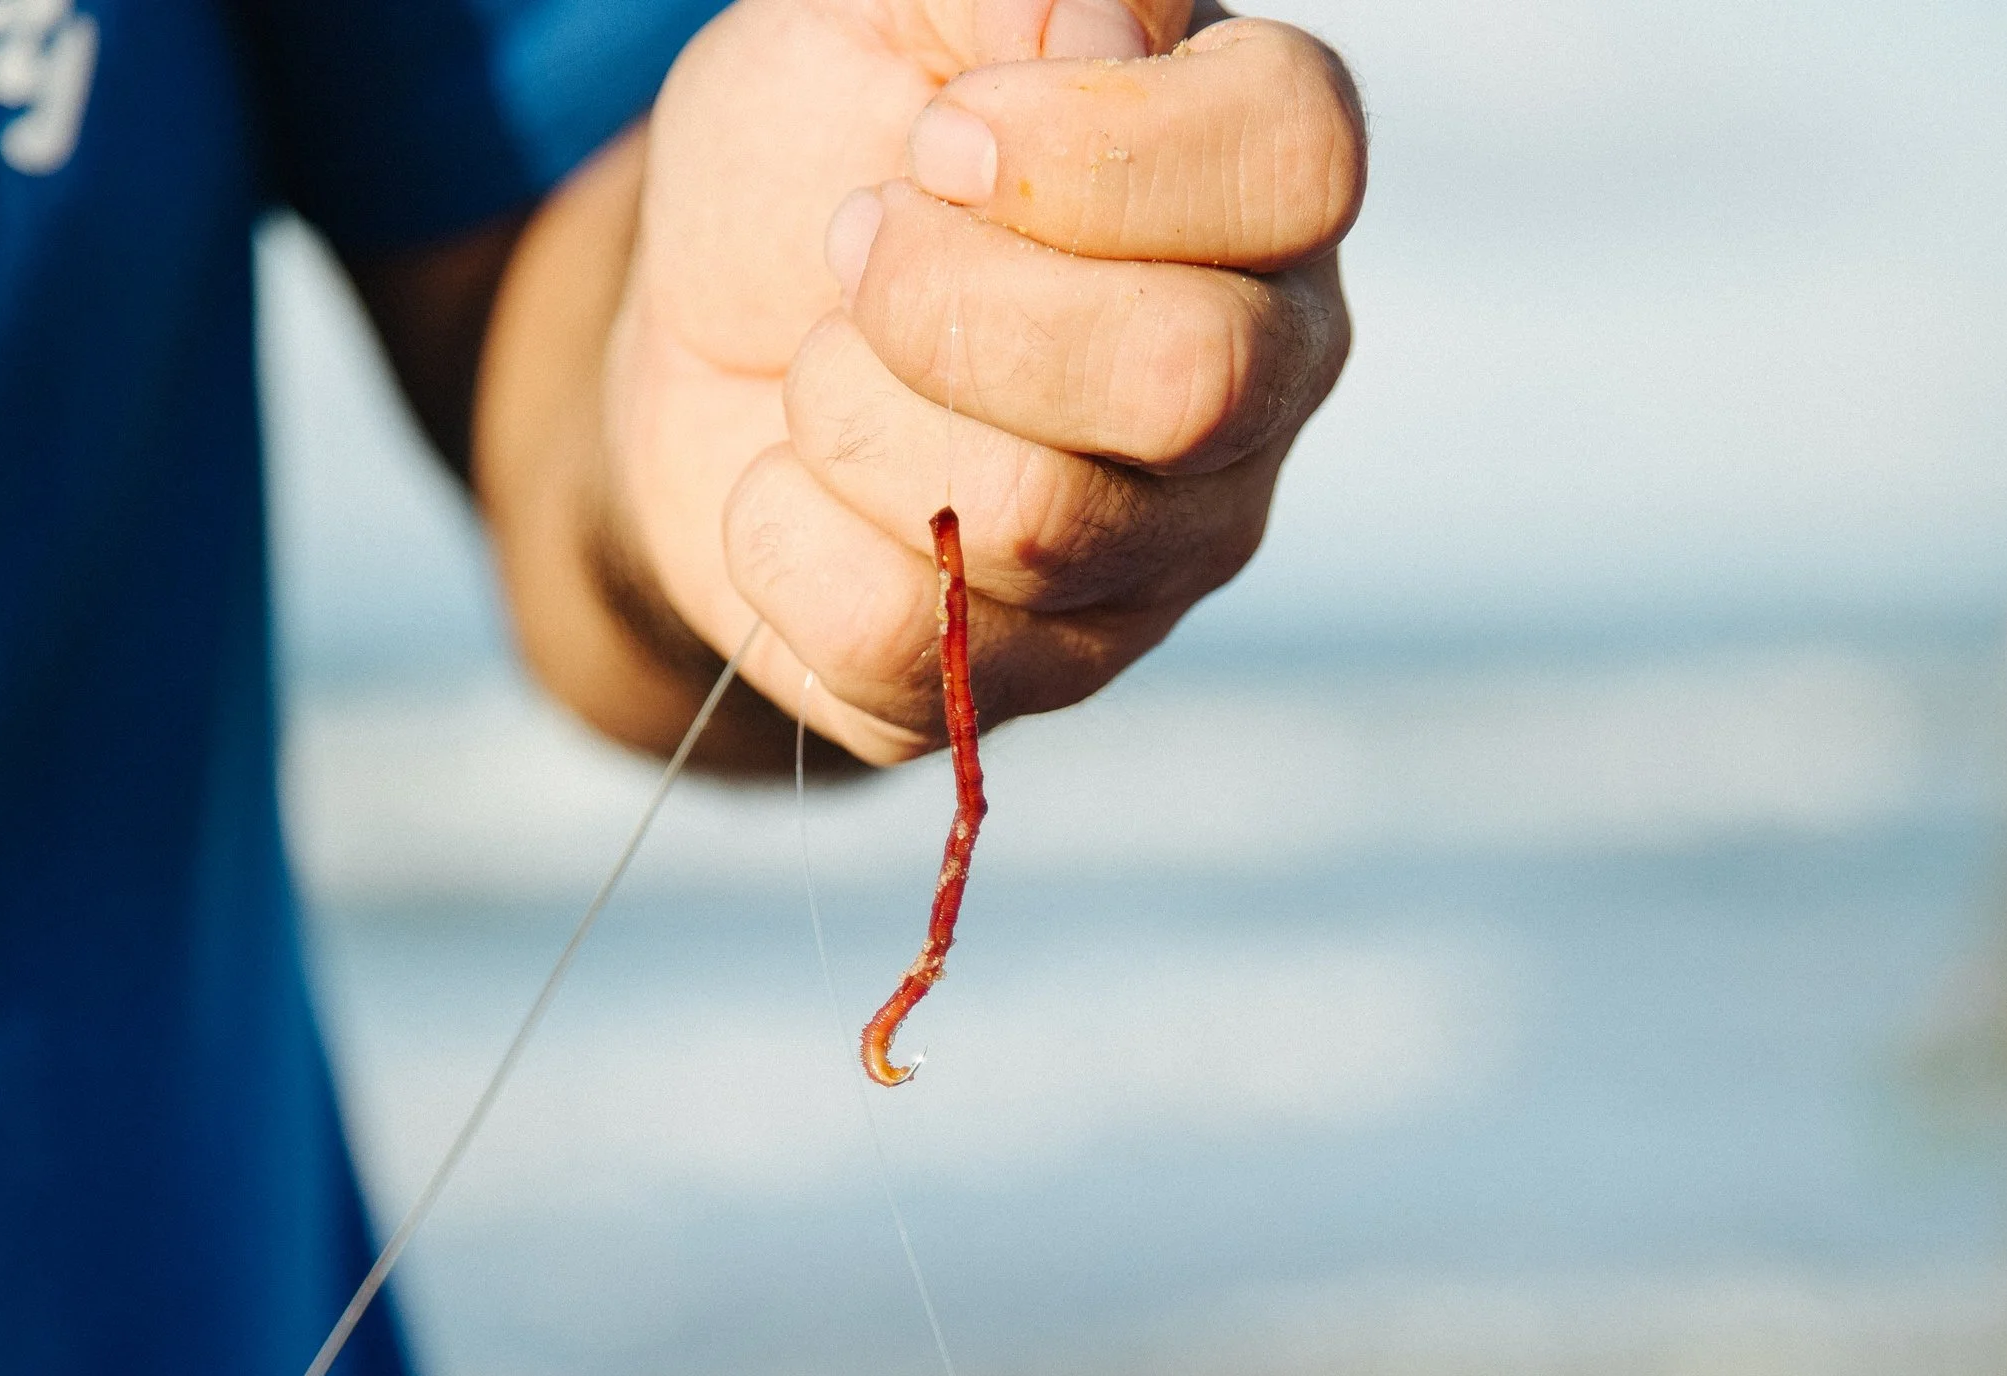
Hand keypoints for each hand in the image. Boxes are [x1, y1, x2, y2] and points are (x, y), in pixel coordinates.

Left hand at [484, 0, 1362, 767]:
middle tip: (851, 250)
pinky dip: (786, 543)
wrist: (710, 343)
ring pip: (1038, 523)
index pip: (1295, 159)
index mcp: (1259, 186)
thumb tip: (1101, 37)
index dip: (1090, 150)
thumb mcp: (878, 9)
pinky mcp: (1044, 676)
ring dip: (850, 417)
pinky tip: (789, 486)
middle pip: (1190, 378)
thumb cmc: (822, 157)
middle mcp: (1261, 378)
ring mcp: (1166, 549)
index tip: (935, 141)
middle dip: (949, 307)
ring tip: (819, 364)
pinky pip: (918, 647)